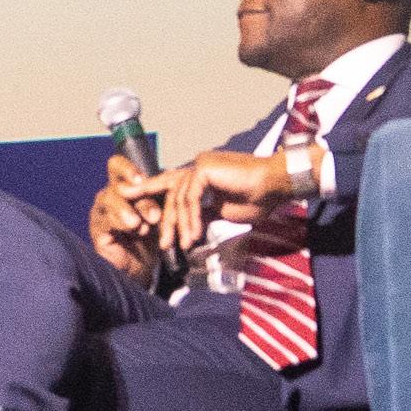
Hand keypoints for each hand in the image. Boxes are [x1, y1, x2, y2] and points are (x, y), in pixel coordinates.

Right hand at [89, 152, 161, 279]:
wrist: (142, 267)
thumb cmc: (150, 236)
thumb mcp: (158, 213)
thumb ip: (160, 195)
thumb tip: (169, 174)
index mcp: (122, 186)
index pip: (116, 165)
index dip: (127, 169)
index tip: (141, 179)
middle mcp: (109, 195)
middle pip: (117, 184)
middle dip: (140, 199)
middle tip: (154, 216)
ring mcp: (100, 212)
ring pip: (109, 199)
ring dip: (129, 211)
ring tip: (141, 226)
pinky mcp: (97, 229)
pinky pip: (105, 220)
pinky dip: (121, 223)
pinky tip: (133, 231)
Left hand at [135, 149, 295, 258]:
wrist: (274, 187)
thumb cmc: (256, 198)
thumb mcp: (222, 211)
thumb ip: (203, 214)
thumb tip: (190, 227)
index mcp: (199, 174)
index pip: (170, 186)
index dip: (152, 195)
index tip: (135, 207)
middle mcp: (196, 166)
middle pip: (171, 195)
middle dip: (166, 221)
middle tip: (165, 245)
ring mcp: (199, 165)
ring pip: (179, 198)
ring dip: (181, 224)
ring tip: (184, 245)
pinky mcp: (203, 168)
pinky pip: (191, 197)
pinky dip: (192, 217)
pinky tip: (194, 233)